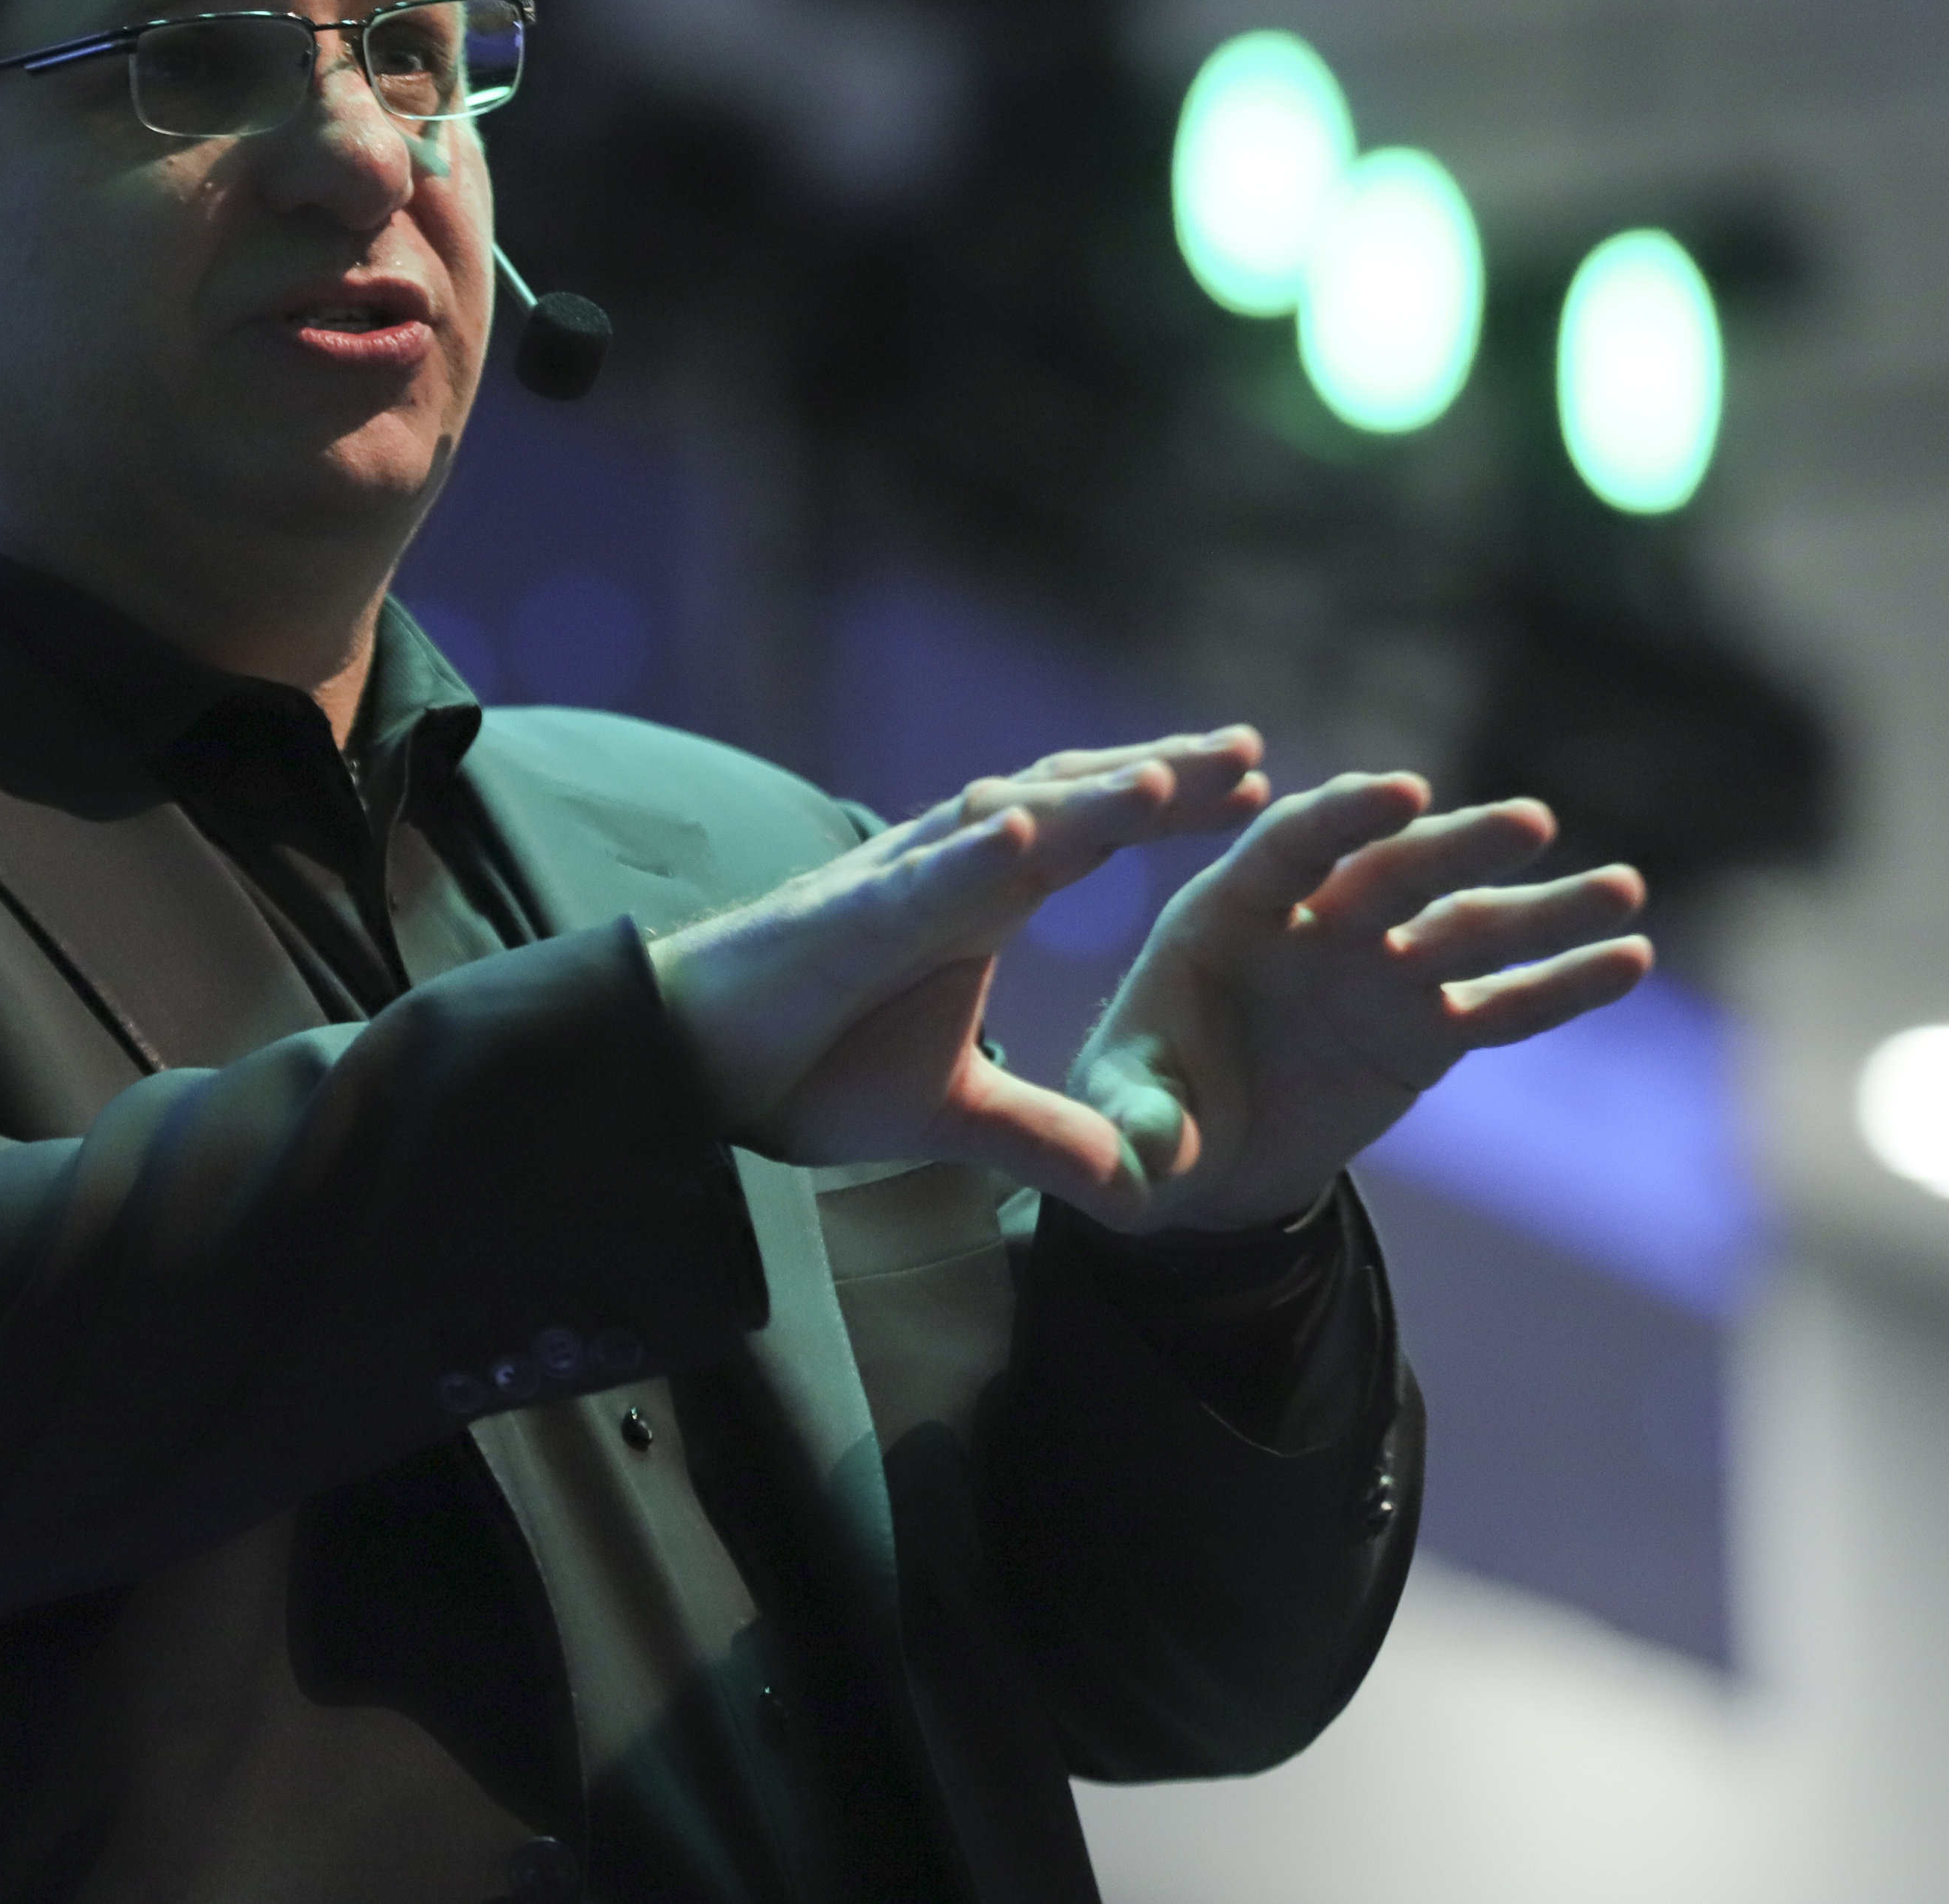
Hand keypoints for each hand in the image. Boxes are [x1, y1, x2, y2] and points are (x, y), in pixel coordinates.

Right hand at [650, 731, 1267, 1222]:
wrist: (689, 1068)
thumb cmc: (809, 1064)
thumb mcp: (957, 1118)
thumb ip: (1047, 1138)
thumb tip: (1138, 1194)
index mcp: (978, 901)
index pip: (1092, 833)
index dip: (1169, 805)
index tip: (1259, 789)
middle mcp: (944, 873)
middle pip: (1068, 803)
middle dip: (1159, 778)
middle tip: (1251, 755)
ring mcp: (890, 889)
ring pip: (999, 827)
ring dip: (1082, 801)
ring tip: (1166, 779)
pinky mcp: (836, 924)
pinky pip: (910, 884)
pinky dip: (966, 860)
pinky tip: (1020, 835)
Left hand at [1071, 774, 1652, 1233]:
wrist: (1202, 1160)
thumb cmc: (1146, 1116)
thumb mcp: (1126, 1125)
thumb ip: (1132, 1130)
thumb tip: (1137, 1157)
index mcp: (1227, 912)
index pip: (1289, 843)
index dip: (1344, 816)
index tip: (1403, 790)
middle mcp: (1316, 922)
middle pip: (1395, 869)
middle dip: (1459, 846)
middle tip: (1528, 823)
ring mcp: (1380, 970)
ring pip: (1469, 928)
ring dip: (1545, 908)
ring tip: (1623, 887)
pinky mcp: (1428, 1029)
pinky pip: (1504, 1005)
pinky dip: (1563, 985)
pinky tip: (1631, 959)